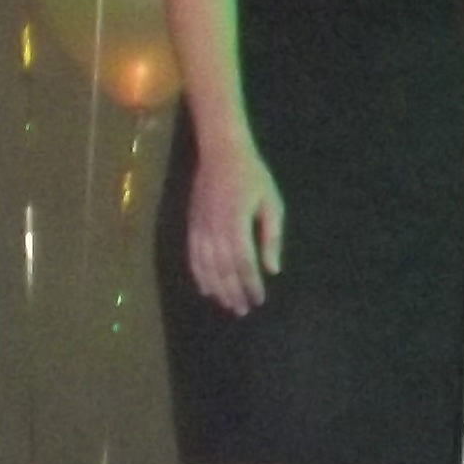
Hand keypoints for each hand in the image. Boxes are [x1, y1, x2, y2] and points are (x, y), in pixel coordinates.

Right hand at [188, 141, 284, 314]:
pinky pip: (192, 256)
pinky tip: (206, 289)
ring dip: (217, 289)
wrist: (221, 154)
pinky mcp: (191, 226)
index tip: (258, 300)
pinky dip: (199, 275)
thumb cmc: (253, 177)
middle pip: (222, 269)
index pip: (243, 262)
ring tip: (228, 305)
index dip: (250, 284)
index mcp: (236, 223)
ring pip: (205, 266)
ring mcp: (199, 228)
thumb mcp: (272, 204)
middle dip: (233, 292)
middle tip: (243, 310)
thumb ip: (271, 238)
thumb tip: (273, 270)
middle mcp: (214, 229)